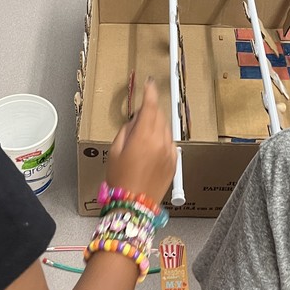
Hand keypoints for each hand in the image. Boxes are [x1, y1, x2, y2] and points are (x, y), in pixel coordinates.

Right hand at [106, 79, 174, 205]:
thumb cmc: (120, 180)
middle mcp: (160, 141)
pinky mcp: (174, 161)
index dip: (150, 93)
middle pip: (159, 115)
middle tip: (137, 121)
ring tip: (141, 141)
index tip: (149, 84)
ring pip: (165, 128)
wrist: (134, 205)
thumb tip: (135, 120)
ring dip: (156, 127)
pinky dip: (161, 140)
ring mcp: (170, 151)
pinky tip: (150, 152)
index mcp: (144, 137)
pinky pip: (169, 142)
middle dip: (150, 113)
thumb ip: (127, 130)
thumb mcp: (115, 151)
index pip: (150, 106)